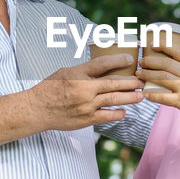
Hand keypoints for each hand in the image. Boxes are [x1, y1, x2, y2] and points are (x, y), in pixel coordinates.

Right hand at [27, 54, 143, 129]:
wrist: (38, 110)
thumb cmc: (50, 89)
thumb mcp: (66, 72)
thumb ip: (84, 71)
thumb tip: (104, 68)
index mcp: (77, 73)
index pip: (102, 63)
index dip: (118, 60)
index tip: (129, 59)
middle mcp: (84, 89)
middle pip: (113, 83)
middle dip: (130, 82)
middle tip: (141, 81)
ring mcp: (86, 105)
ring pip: (114, 99)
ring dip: (130, 98)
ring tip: (140, 96)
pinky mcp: (87, 119)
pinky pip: (107, 116)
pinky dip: (118, 114)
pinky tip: (124, 111)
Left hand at [137, 46, 179, 123]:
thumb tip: (172, 57)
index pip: (177, 50)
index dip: (162, 45)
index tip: (151, 44)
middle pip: (165, 64)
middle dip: (150, 61)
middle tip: (141, 61)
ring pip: (161, 78)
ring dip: (147, 75)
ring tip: (139, 74)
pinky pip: (163, 97)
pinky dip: (152, 95)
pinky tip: (145, 93)